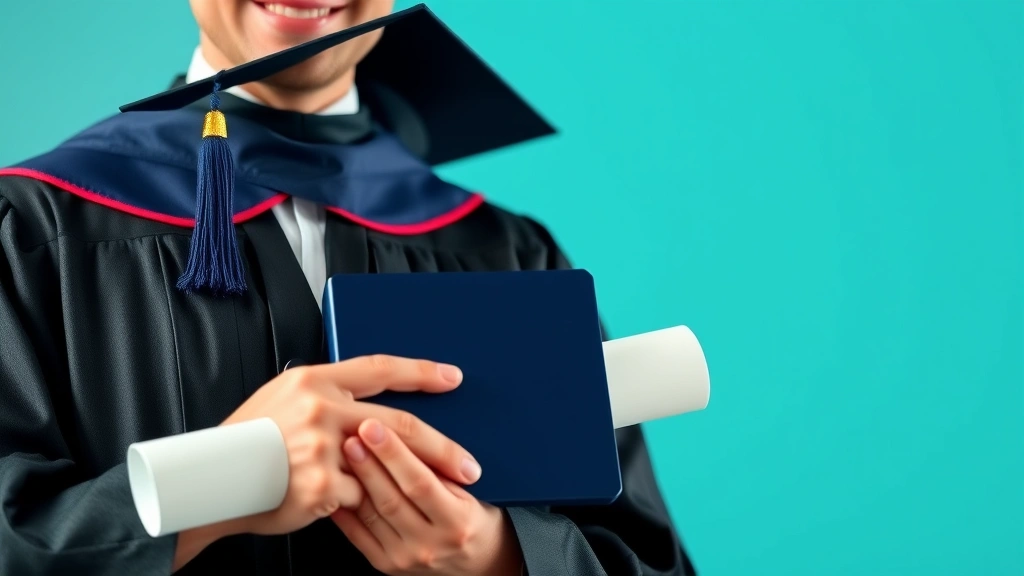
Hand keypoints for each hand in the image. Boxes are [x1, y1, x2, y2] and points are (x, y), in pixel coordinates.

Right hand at [219, 355, 478, 536]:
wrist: (210, 481)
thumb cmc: (246, 442)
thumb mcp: (281, 400)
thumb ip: (325, 397)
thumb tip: (368, 406)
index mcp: (312, 379)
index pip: (379, 368)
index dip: (420, 372)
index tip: (452, 377)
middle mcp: (320, 408)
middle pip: (398, 424)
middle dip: (442, 447)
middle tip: (470, 463)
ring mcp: (322, 447)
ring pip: (383, 464)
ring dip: (415, 480)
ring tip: (447, 490)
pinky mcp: (322, 484)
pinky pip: (359, 496)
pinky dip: (360, 503)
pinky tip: (348, 505)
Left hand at [331, 419, 523, 575]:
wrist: (476, 562)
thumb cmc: (472, 518)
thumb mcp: (468, 494)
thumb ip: (440, 471)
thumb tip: (404, 434)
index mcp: (456, 522)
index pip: (420, 483)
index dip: (394, 454)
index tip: (374, 426)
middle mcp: (430, 545)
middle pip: (392, 498)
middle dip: (369, 462)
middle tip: (350, 432)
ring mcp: (405, 558)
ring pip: (372, 514)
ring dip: (355, 481)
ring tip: (341, 452)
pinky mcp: (386, 565)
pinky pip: (358, 535)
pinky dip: (345, 508)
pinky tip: (336, 484)